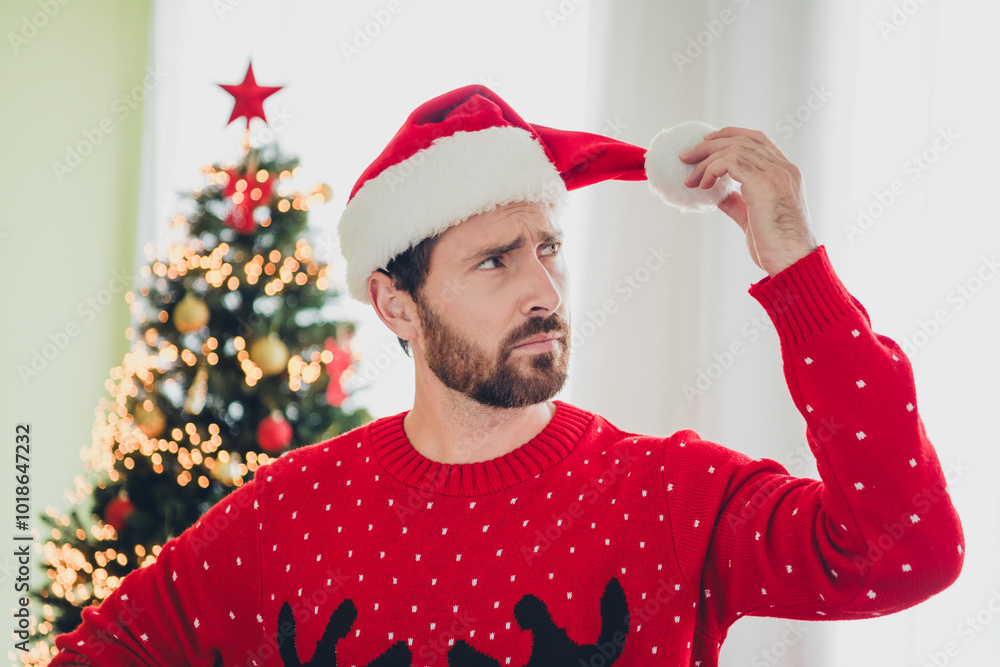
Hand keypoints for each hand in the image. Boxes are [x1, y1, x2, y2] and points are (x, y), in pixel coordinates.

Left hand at [679, 127, 817, 275]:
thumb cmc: (775, 247)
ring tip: (690, 179)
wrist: (791, 262)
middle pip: (742, 140)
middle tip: (686, 157)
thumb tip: (718, 195)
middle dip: (710, 145)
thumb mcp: (753, 218)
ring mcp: (776, 174)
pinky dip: (711, 170)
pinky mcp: (763, 184)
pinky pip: (730, 162)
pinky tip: (702, 186)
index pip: (758, 140)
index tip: (707, 141)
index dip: (731, 135)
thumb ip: (738, 203)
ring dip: (705, 160)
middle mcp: (783, 169)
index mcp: (785, 173)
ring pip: (734, 149)